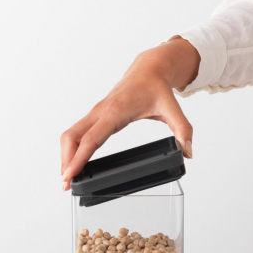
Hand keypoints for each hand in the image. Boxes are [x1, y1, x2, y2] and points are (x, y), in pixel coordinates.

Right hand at [60, 38, 199, 189]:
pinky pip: (76, 132)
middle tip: (65, 184)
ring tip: (67, 177)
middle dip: (65, 161)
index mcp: (116, 111)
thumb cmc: (157, 88)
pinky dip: (71, 148)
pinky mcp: (95, 115)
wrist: (148, 68)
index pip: (91, 139)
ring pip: (69, 134)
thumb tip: (188, 152)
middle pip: (71, 137)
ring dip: (65, 155)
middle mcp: (100, 111)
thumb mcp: (173, 109)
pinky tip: (74, 162)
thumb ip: (183, 131)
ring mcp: (95, 113)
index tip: (70, 175)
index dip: (79, 158)